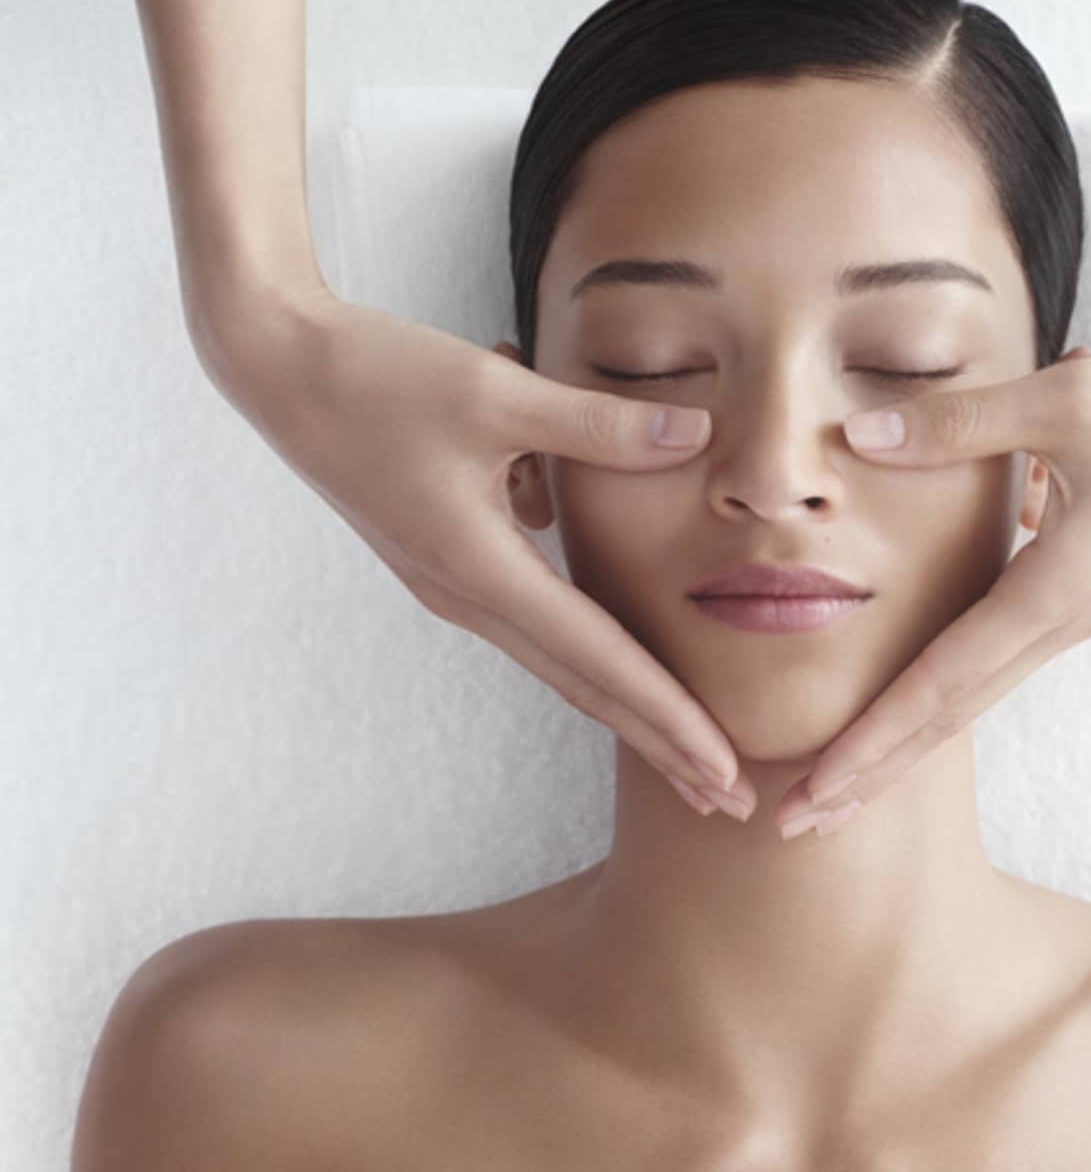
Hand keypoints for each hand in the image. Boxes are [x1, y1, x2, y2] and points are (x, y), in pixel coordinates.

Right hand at [192, 283, 754, 815]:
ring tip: (690, 751)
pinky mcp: (447, 566)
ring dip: (630, 706)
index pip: (600, 662)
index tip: (725, 772)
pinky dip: (590, 646)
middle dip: (661, 746)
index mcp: (482, 571)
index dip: (670, 720)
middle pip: (585, 688)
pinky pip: (536, 618)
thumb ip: (600, 426)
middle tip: (730, 804)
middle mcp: (468, 598)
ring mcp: (453, 589)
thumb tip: (697, 434)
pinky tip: (624, 643)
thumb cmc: (379, 375)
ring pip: (562, 663)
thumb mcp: (497, 392)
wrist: (278, 367)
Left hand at [772, 320, 1090, 834]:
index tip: (812, 791)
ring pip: (972, 692)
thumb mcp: (1066, 400)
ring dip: (903, 738)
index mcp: (1059, 592)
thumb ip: (955, 424)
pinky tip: (906, 701)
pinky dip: (941, 691)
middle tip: (798, 822)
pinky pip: (997, 656)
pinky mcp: (1085, 590)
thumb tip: (855, 437)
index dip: (872, 740)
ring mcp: (1079, 612)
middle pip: (950, 713)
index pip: (942, 684)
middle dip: (873, 771)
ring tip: (837, 778)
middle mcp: (1066, 620)